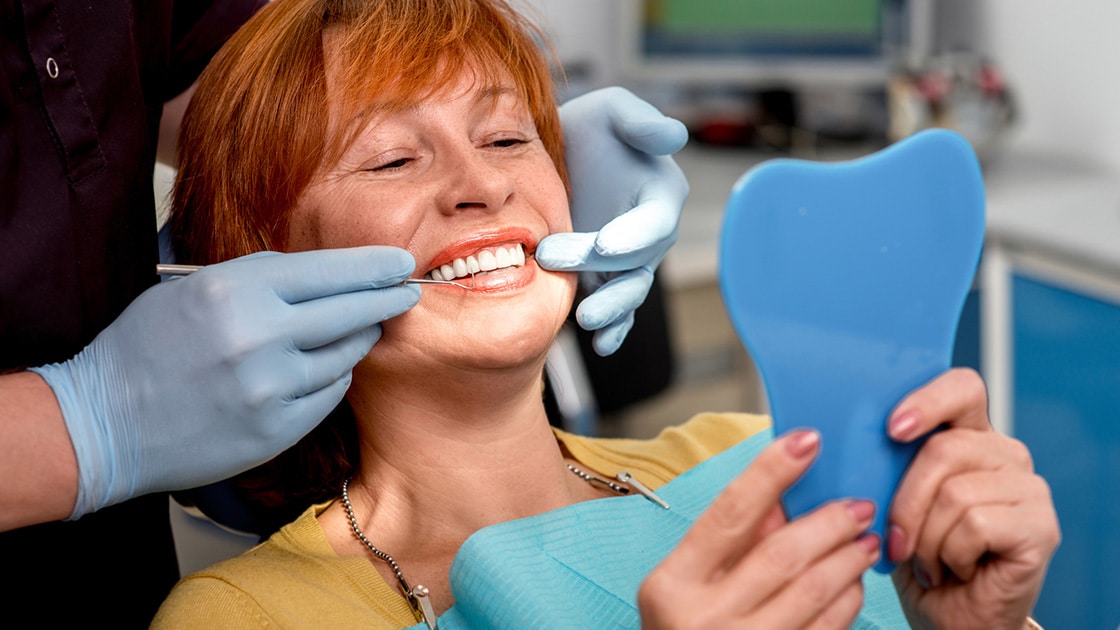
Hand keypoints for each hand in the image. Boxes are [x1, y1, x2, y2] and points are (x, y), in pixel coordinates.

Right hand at [31, 247, 419, 518]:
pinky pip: (329, 394)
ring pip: (345, 354)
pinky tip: (326, 368)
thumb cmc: (145, 348)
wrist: (102, 424)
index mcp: (235, 290)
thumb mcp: (193, 290)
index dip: (372, 266)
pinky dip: (332, 377)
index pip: (329, 271)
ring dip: (359, 338)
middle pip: (351, 311)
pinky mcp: (276, 429)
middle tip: (408, 291)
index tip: (400, 262)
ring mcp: (271, 387)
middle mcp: (259, 336)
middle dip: (387, 298)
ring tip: (363, 328)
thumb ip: (259, 280)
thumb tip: (324, 276)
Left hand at [536, 87, 688, 355]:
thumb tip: (674, 136)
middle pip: (636, 261)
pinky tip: (601, 345)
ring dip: (612, 309)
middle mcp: (650, 233)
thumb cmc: (589, 128)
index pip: (655, 221)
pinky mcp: (605, 279)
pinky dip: (614, 330)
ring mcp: (628, 261)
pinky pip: (617, 310)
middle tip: (552, 258)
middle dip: (600, 267)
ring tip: (586, 320)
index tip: (606, 244)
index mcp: (660, 194)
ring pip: (629, 292)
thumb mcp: (611, 110)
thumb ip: (640, 122)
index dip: (634, 235)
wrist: (553, 156)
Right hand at [640, 430, 881, 628]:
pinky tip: (852, 583)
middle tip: (857, 505)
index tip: (806, 441)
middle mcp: (702, 619)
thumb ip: (730, 542)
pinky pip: (825, 628)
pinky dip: (847, 601)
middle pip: (781, 555)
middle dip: (829, 523)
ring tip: (865, 540)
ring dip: (847, 560)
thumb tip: (783, 494)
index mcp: (672, 585)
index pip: (730, 513)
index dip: (771, 471)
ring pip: (813, 592)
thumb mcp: (686, 585)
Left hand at [885, 369, 1059, 629]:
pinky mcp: (1040, 526)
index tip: (893, 429)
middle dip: (905, 501)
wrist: (948, 619)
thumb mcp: (891, 502)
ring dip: (927, 538)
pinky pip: (975, 524)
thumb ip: (886, 464)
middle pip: (944, 448)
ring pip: (955, 492)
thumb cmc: (916, 558)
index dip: (928, 400)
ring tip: (931, 560)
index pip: (962, 387)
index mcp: (968, 436)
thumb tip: (850, 439)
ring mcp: (1028, 489)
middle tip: (896, 540)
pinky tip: (955, 570)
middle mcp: (1005, 454)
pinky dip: (950, 555)